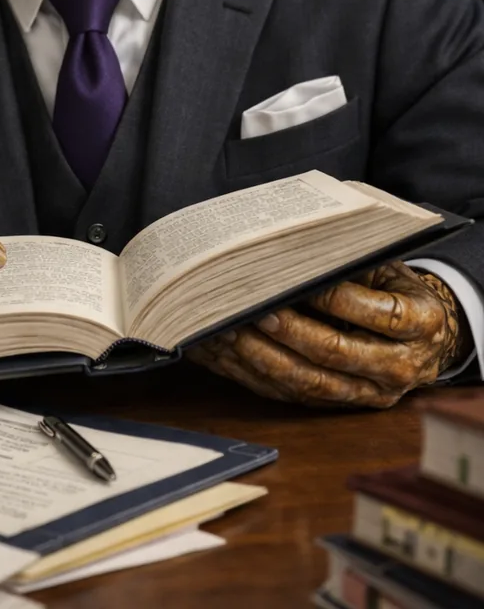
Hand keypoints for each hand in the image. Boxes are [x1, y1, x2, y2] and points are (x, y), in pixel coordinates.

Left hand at [187, 261, 471, 408]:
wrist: (424, 335)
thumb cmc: (395, 288)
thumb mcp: (386, 267)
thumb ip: (352, 264)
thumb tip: (298, 258)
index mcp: (422, 323)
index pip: (377, 313)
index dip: (336, 299)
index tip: (297, 283)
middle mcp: (403, 365)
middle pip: (339, 353)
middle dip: (293, 331)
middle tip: (257, 310)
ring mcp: (376, 392)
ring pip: (316, 381)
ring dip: (271, 359)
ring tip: (237, 333)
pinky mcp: (350, 405)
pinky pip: (303, 396)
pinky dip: (269, 377)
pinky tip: (241, 357)